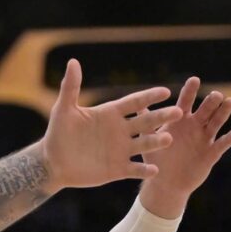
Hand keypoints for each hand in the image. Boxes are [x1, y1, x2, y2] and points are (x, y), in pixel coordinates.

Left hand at [41, 59, 181, 189]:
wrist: (52, 163)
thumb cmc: (57, 134)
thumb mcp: (64, 110)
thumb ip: (71, 87)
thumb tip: (73, 61)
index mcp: (111, 113)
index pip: (134, 102)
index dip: (149, 97)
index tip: (165, 91)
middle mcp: (121, 130)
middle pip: (146, 121)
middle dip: (161, 117)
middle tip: (178, 112)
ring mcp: (121, 150)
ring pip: (144, 144)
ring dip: (156, 141)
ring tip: (168, 139)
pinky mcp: (118, 169)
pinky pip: (134, 169)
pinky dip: (144, 170)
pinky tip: (154, 170)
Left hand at [139, 77, 230, 216]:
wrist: (165, 183)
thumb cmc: (156, 158)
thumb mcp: (148, 139)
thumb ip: (146, 122)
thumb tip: (136, 104)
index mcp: (180, 121)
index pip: (186, 102)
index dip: (190, 91)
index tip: (194, 79)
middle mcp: (195, 126)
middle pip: (205, 110)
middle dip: (210, 102)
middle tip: (215, 94)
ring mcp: (204, 139)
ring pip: (216, 123)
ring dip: (223, 113)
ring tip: (230, 102)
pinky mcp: (212, 153)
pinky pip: (222, 144)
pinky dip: (230, 138)